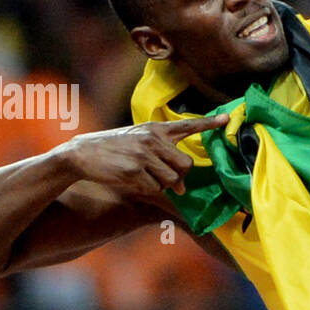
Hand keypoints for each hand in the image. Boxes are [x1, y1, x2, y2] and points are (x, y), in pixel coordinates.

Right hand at [55, 113, 228, 197]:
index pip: (188, 125)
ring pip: (173, 180)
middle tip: (163, 175)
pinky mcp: (135, 170)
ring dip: (162, 184)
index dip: (209, 123)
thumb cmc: (114, 149)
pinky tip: (132, 180)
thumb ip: (163, 156)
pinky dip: (147, 189)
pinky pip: (155, 188)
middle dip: (179, 176)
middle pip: (186, 165)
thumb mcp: (138, 141)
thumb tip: (181, 187)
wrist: (82, 154)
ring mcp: (144, 154)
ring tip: (143, 176)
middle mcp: (153, 139)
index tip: (227, 119)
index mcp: (156, 128)